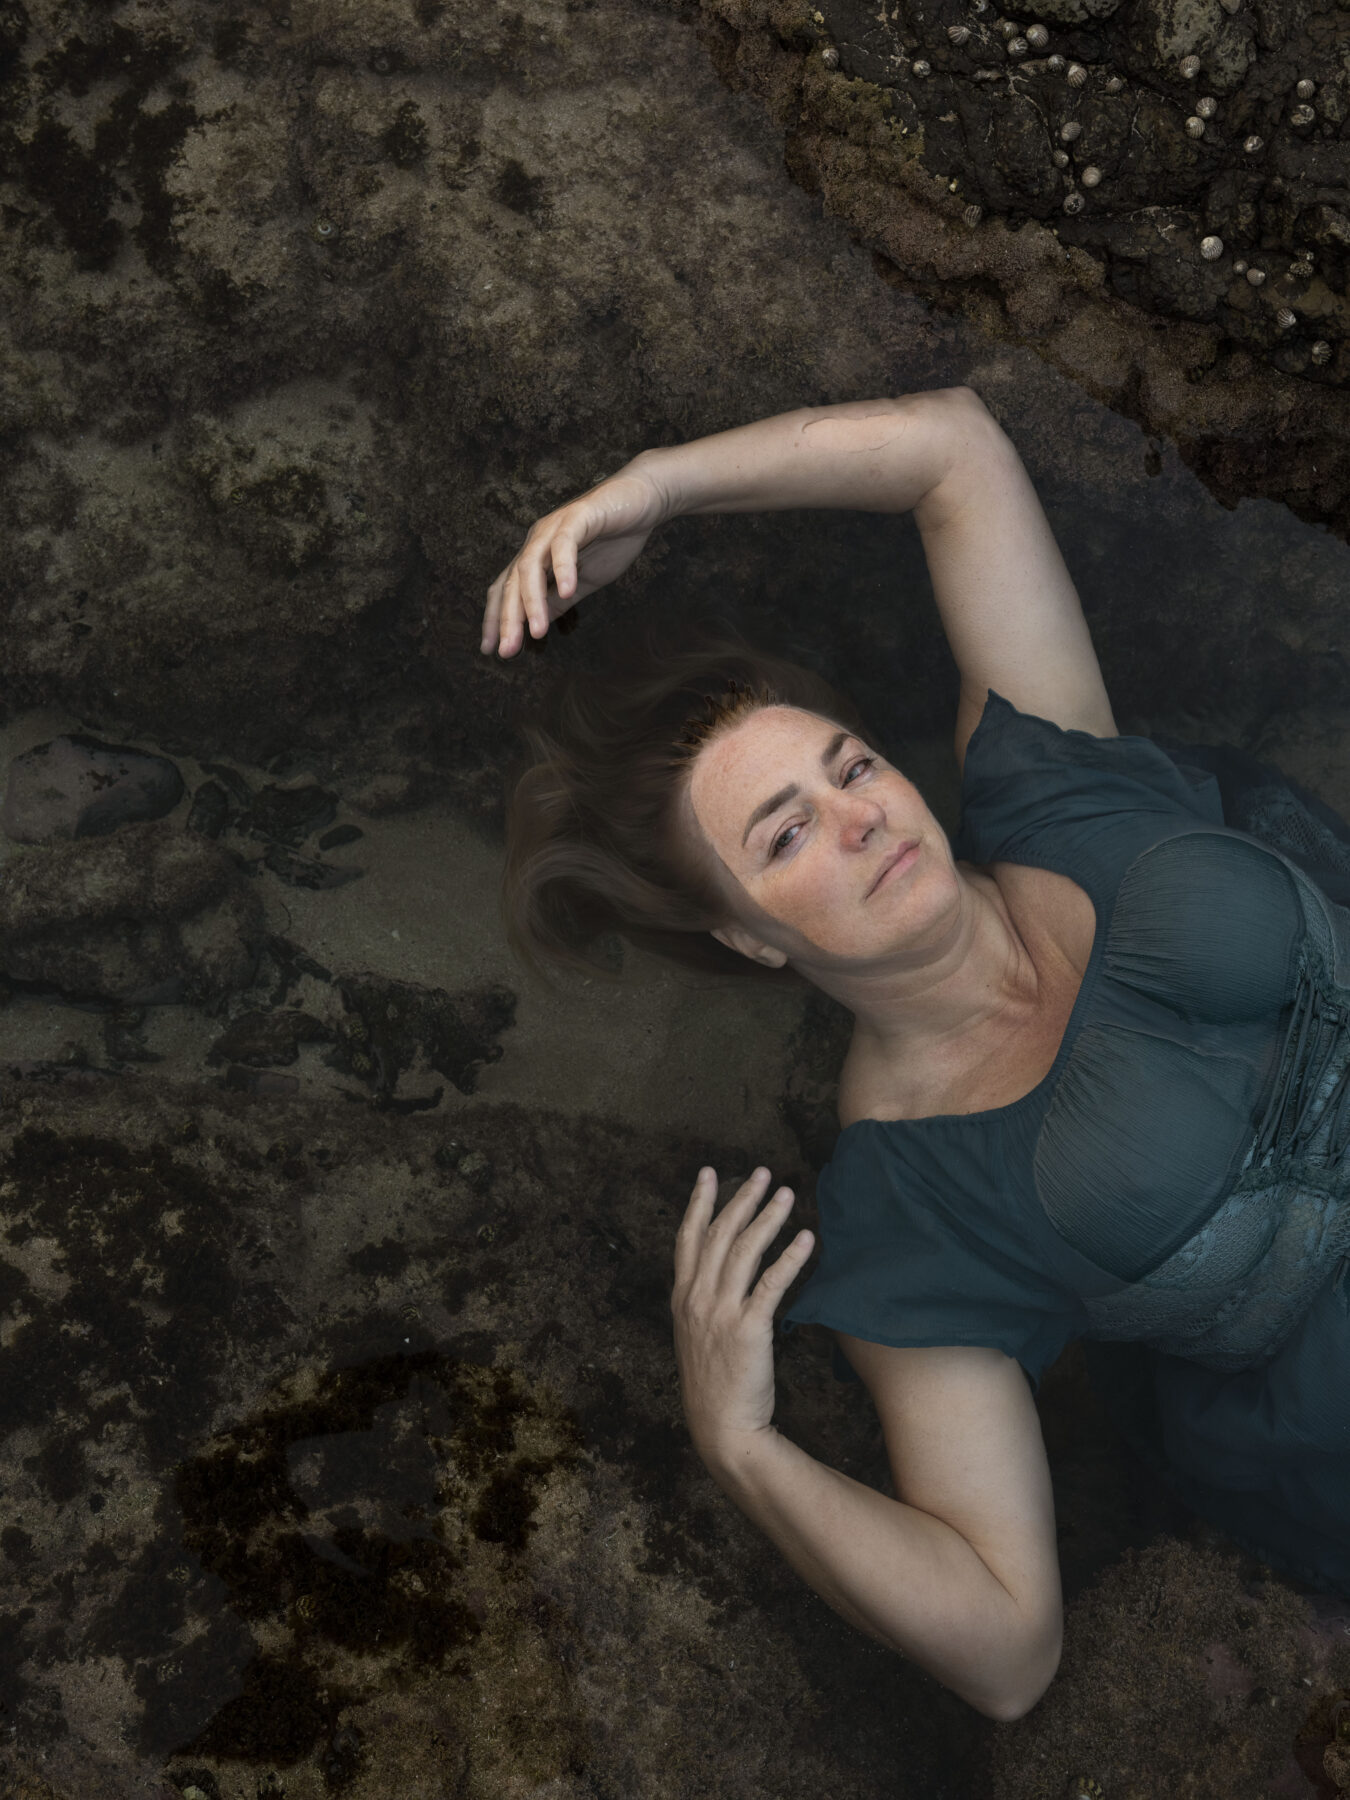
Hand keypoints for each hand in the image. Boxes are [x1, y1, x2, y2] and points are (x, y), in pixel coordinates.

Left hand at [481, 462, 671, 657]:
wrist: (643, 501)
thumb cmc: (614, 538)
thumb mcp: (584, 580)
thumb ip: (560, 599)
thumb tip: (540, 622)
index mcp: (536, 556)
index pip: (506, 589)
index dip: (496, 618)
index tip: (490, 649)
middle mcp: (537, 540)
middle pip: (513, 582)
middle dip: (508, 619)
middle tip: (508, 650)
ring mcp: (555, 527)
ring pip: (531, 566)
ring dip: (532, 601)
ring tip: (537, 631)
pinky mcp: (578, 516)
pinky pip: (564, 544)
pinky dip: (563, 569)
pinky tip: (567, 592)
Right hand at [671, 1165, 813, 1466]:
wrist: (722, 1428)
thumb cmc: (714, 1384)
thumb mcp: (696, 1337)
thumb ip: (704, 1303)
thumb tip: (721, 1275)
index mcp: (682, 1298)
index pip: (688, 1238)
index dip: (699, 1203)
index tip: (708, 1173)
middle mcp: (697, 1299)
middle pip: (719, 1235)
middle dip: (741, 1199)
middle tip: (762, 1172)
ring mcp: (720, 1313)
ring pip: (744, 1251)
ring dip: (767, 1217)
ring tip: (788, 1194)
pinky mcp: (748, 1330)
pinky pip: (771, 1284)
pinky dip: (790, 1258)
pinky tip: (807, 1239)